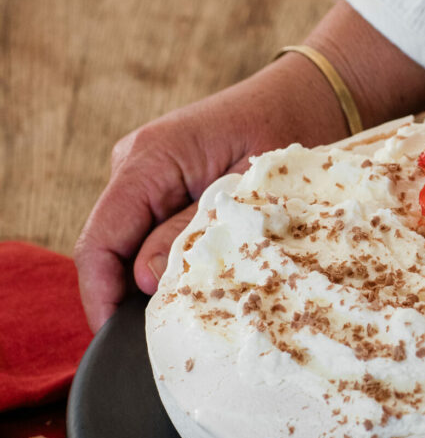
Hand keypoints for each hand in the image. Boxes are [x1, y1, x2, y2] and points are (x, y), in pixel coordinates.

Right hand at [74, 55, 347, 331]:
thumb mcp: (252, 191)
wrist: (313, 95)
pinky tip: (196, 284)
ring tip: (184, 317)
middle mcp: (137, 163)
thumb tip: (142, 282)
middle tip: (161, 342)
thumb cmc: (292, 131)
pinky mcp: (165, 184)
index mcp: (151, 157)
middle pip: (109, 247)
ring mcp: (148, 174)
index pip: (99, 239)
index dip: (99, 294)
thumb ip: (193, 232)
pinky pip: (151, 232)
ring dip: (148, 282)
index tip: (115, 340)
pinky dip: (167, 262)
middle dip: (124, 297)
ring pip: (129, 244)